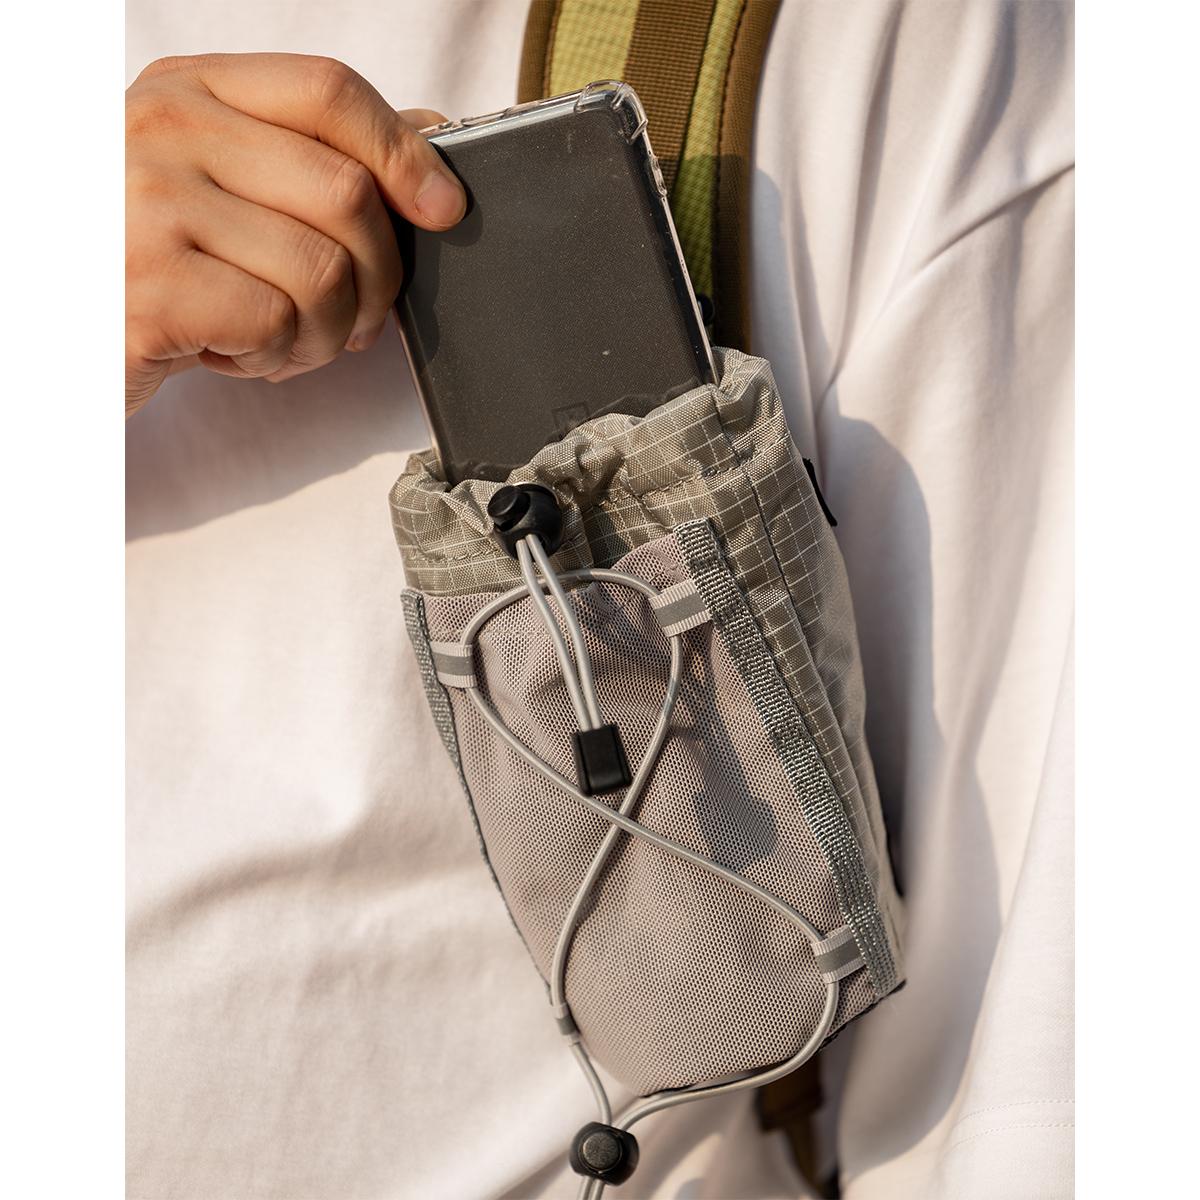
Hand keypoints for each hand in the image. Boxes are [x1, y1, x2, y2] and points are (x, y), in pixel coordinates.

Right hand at [125, 53, 464, 414]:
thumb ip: (313, 154)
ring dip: (328, 333)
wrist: (48, 334)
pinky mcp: (150, 287)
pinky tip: (233, 353)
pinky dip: (277, 359)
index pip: (328, 90)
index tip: (444, 208)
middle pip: (348, 194)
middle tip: (354, 319)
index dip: (406, 151)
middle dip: (379, 280)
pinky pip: (278, 324)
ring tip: (285, 342)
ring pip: (325, 272)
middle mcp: (166, 129)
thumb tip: (430, 129)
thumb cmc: (147, 260)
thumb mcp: (223, 186)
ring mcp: (150, 204)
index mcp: (191, 89)